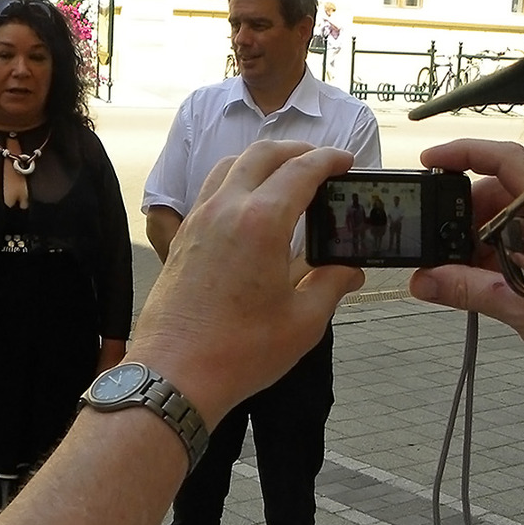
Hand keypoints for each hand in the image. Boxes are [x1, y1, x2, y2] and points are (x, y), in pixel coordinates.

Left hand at [129, 141, 363, 426]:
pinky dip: (236, 182)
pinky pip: (211, 190)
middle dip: (297, 151)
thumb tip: (349, 271)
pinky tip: (250, 209)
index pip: (302, 170)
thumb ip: (330, 285)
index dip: (329, 160)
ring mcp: (199, 220)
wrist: (174, 373)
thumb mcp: (303, 322)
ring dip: (262, 162)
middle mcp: (226, 208)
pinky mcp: (183, 237)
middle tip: (320, 164)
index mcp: (262, 222)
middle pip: (263, 154)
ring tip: (285, 180)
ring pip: (231, 165)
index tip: (345, 162)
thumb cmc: (238, 352)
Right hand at [409, 138, 523, 362]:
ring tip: (455, 263)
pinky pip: (519, 242)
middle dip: (466, 210)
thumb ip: (473, 291)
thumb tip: (426, 280)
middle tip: (441, 236)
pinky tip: (476, 274)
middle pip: (502, 192)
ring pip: (509, 218)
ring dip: (478, 235)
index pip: (509, 162)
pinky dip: (493, 253)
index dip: (469, 153)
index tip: (434, 160)